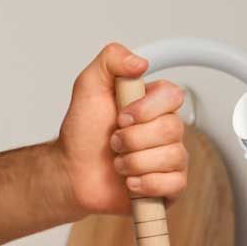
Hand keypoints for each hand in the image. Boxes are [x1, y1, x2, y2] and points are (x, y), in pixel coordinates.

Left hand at [56, 43, 188, 215]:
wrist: (72, 172)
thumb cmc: (83, 133)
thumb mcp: (88, 86)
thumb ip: (111, 60)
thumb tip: (139, 62)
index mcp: (153, 103)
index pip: (173, 95)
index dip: (146, 109)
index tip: (121, 116)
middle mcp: (166, 128)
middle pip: (171, 129)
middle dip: (132, 139)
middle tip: (114, 141)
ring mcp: (170, 157)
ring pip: (171, 157)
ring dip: (133, 162)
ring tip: (118, 162)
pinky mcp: (169, 185)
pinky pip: (174, 184)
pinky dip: (145, 184)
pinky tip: (130, 181)